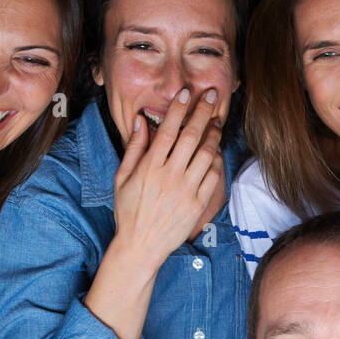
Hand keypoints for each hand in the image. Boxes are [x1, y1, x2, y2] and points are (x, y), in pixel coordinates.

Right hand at [112, 87, 223, 272]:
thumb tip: (140, 121)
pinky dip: (217, 160)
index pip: (166, 130)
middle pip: (190, 136)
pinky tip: (216, 150)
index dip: (178, 109)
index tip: (186, 93)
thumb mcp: (122, 178)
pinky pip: (213, 176)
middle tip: (211, 95)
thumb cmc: (129, 211)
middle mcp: (169, 176)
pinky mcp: (198, 204)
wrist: (141, 245)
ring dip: (213, 134)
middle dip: (202, 112)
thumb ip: (133, 148)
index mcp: (149, 167)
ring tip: (216, 120)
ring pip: (206, 154)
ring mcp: (186, 190)